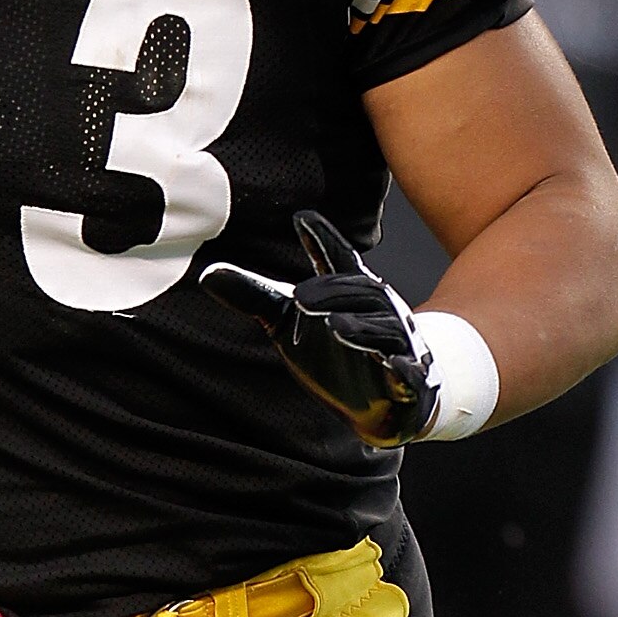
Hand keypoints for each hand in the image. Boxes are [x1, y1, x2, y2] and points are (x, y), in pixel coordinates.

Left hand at [198, 210, 438, 446]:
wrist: (387, 397)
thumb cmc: (334, 348)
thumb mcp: (287, 321)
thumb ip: (255, 297)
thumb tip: (208, 274)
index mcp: (351, 292)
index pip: (338, 262)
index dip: (322, 241)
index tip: (301, 219)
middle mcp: (379, 314)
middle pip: (362, 294)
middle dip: (334, 293)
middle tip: (300, 297)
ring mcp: (397, 347)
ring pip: (385, 332)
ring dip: (363, 329)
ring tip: (337, 325)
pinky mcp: (407, 383)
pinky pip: (409, 374)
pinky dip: (404, 370)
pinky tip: (394, 367)